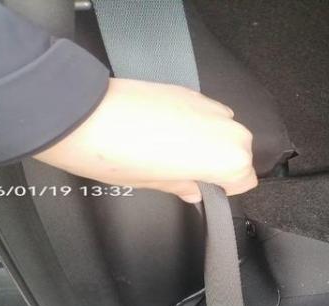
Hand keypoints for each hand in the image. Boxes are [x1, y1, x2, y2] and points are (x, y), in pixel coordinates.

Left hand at [34, 78, 256, 202]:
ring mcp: (210, 106)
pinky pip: (207, 114)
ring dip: (209, 141)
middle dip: (218, 164)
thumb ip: (185, 186)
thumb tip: (194, 190)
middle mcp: (227, 129)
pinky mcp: (191, 92)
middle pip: (239, 154)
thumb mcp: (156, 183)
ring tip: (174, 150)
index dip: (223, 189)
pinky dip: (195, 124)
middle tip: (185, 172)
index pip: (245, 181)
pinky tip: (166, 131)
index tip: (203, 189)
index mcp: (227, 159)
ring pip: (224, 131)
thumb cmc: (118, 155)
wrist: (83, 114)